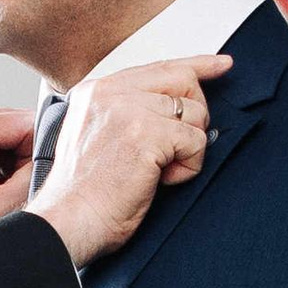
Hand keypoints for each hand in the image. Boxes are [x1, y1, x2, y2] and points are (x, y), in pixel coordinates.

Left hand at [0, 107, 38, 260]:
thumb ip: (31, 178)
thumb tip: (59, 156)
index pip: (27, 122)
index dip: (44, 149)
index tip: (42, 176)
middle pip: (20, 125)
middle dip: (28, 157)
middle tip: (15, 188)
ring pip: (13, 133)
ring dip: (16, 161)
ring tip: (1, 188)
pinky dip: (5, 162)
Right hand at [34, 56, 232, 269]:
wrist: (67, 223)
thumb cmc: (82, 196)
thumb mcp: (96, 139)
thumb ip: (126, 114)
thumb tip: (174, 110)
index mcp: (97, 92)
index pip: (158, 67)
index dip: (197, 65)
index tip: (221, 65)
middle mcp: (111, 93)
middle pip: (184, 81)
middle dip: (196, 116)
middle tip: (180, 148)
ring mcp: (128, 110)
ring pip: (194, 113)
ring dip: (187, 149)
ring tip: (158, 172)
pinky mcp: (146, 134)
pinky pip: (195, 141)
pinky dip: (188, 167)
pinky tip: (163, 180)